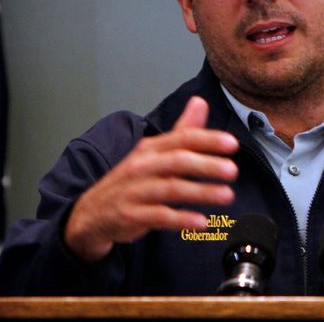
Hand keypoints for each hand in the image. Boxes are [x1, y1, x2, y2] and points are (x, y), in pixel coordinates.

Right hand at [64, 96, 237, 261]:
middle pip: (177, 161)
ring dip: (201, 192)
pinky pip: (159, 217)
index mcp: (150, 148)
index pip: (181, 138)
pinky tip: (202, 222)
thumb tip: (200, 102)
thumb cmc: (131, 182)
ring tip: (226, 195)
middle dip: (206, 164)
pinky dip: (181, 219)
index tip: (232, 143)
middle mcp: (142, 166)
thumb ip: (181, 131)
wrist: (91, 213)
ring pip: (171, 189)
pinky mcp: (131, 215)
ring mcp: (135, 191)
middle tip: (232, 170)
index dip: (207, 140)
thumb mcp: (153, 153)